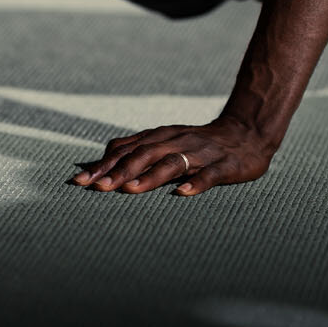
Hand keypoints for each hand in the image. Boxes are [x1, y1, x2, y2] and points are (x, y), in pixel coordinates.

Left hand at [71, 118, 276, 196]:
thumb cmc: (199, 143)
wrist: (247, 133)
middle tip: (98, 187)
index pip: (127, 149)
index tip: (80, 180)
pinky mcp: (225, 165)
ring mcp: (202, 154)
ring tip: (130, 190)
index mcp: (161, 138)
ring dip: (150, 176)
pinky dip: (196, 183)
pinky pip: (210, 175)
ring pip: (173, 163)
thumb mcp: (165, 141)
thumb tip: (100, 161)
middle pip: (144, 155)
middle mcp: (177, 142)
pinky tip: (182, 193)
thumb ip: (136, 149)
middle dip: (120, 170)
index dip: (104, 164)